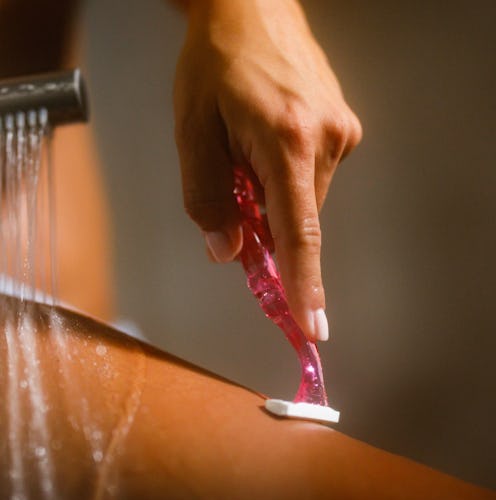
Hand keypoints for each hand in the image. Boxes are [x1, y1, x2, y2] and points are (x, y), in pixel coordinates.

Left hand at [174, 0, 361, 340]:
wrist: (252, 8)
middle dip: (265, 225)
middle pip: (297, 219)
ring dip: (273, 196)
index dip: (304, 286)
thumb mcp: (193, 130)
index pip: (299, 234)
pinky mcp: (344, 129)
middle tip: (234, 194)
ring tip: (247, 150)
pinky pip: (312, 177)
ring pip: (303, 199)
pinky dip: (286, 179)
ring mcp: (341, 132)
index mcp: (287, 141)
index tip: (312, 327)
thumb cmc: (217, 62)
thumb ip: (207, 197)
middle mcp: (325, 139)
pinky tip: (267, 143)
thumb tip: (228, 251)